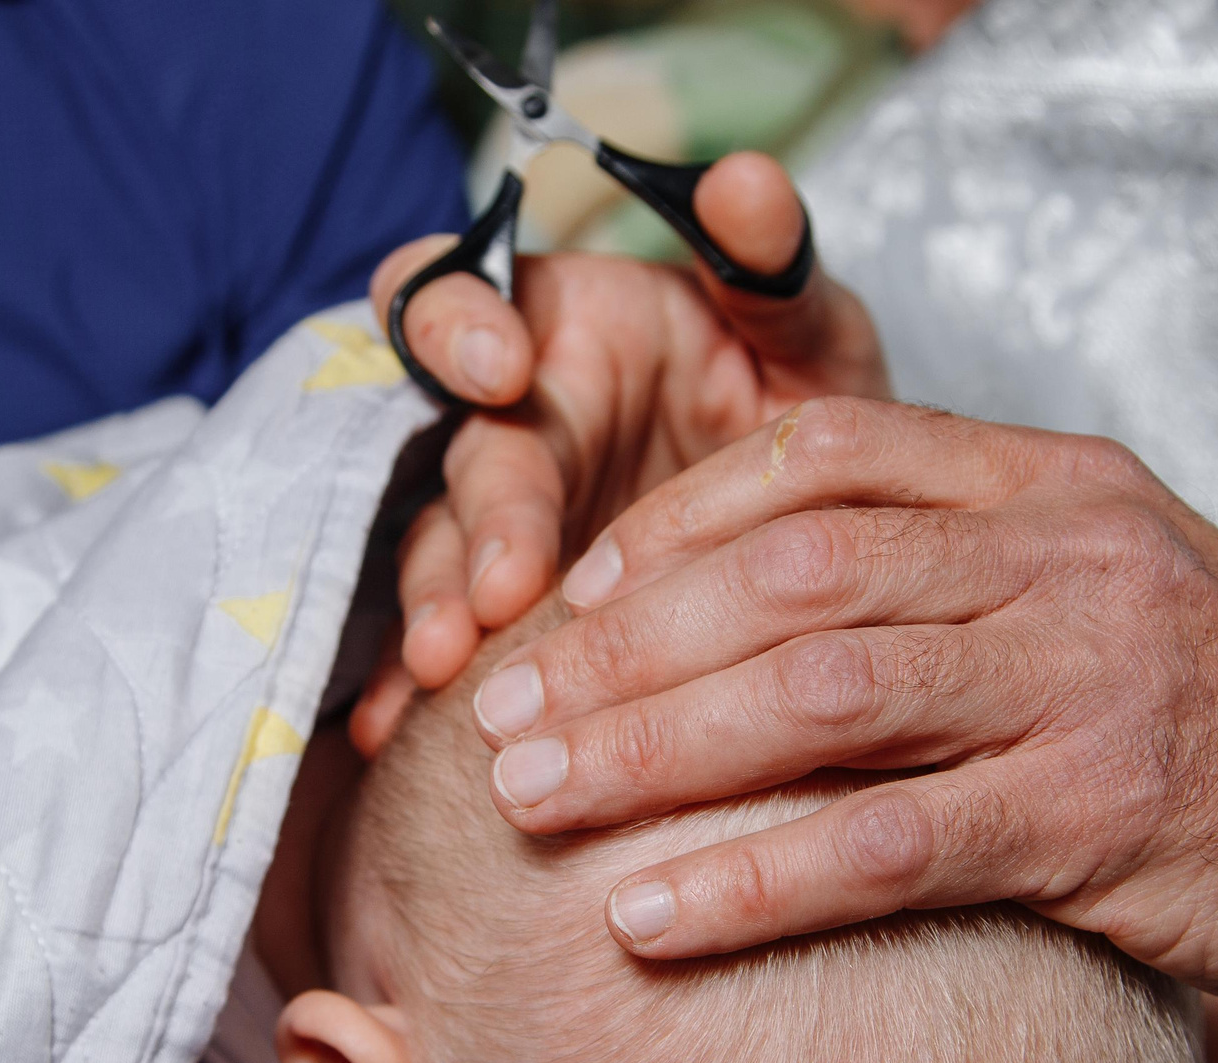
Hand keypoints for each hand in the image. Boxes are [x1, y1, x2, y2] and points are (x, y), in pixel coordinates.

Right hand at [351, 152, 886, 752]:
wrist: (822, 559)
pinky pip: (426, 642)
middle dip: (471, 520)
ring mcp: (493, 526)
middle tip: (496, 589)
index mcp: (564, 325)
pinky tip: (395, 729)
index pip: (469, 298)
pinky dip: (400, 683)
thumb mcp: (812, 342)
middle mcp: (510, 421)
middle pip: (459, 453)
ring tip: (444, 670)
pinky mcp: (489, 618)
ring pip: (428, 552)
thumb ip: (774, 269)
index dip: (461, 322)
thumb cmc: (804, 422)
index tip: (499, 366)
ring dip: (428, 606)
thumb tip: (745, 179)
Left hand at [460, 399, 1217, 1032]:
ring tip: (528, 803)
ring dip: (649, 750)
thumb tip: (773, 612)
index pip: (822, 457)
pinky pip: (883, 847)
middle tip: (503, 714)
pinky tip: (646, 920)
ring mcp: (1087, 681)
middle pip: (788, 574)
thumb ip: (964, 578)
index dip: (671, 521)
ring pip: (815, 693)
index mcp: (1057, 486)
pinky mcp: (1099, 818)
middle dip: (621, 645)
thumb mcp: (1115, 599)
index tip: (574, 595)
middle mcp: (1066, 559)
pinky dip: (748, 882)